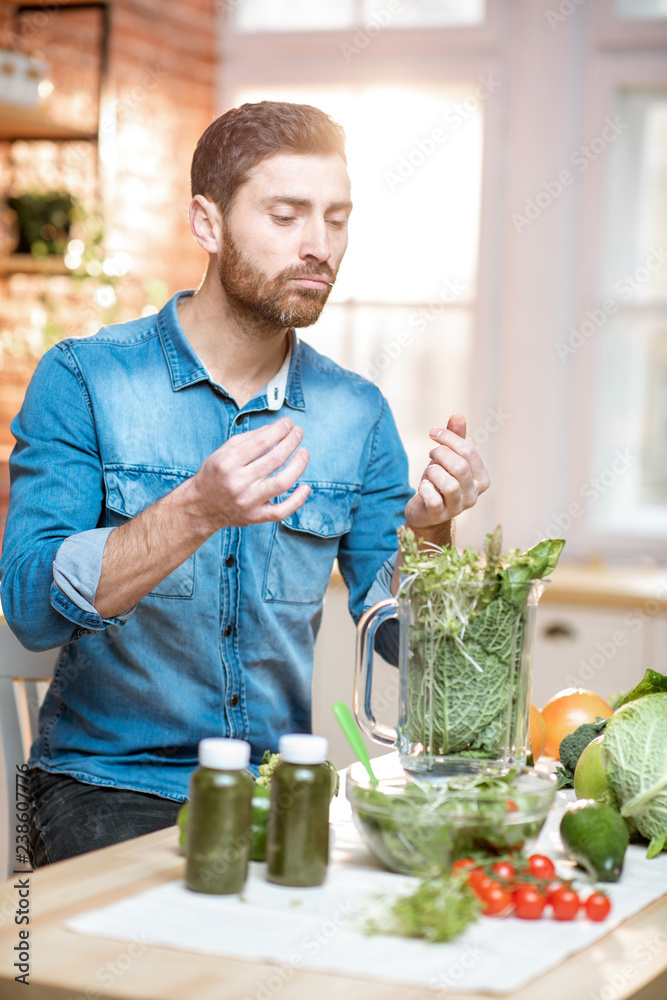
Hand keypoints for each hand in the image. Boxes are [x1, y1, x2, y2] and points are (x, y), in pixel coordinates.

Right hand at [189, 417, 309, 530]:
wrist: (201, 506)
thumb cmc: (215, 474)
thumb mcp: (224, 451)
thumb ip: (249, 438)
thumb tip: (276, 428)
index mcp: (228, 462)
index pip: (261, 442)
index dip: (279, 430)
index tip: (289, 423)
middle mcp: (238, 482)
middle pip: (275, 460)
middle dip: (291, 442)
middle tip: (299, 433)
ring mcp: (248, 501)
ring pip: (282, 483)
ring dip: (299, 466)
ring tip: (304, 452)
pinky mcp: (255, 516)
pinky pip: (282, 512)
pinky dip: (297, 500)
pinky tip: (306, 487)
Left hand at [404, 414, 488, 533]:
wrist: (426, 510)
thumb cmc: (440, 479)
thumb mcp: (448, 458)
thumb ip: (455, 438)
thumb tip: (458, 415)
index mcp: (482, 478)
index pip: (469, 451)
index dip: (448, 437)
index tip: (432, 432)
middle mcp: (474, 494)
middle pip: (459, 466)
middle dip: (440, 454)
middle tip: (431, 453)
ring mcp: (458, 507)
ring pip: (448, 484)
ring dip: (432, 472)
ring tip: (429, 473)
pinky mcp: (440, 516)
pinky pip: (433, 499)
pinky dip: (424, 488)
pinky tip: (423, 487)